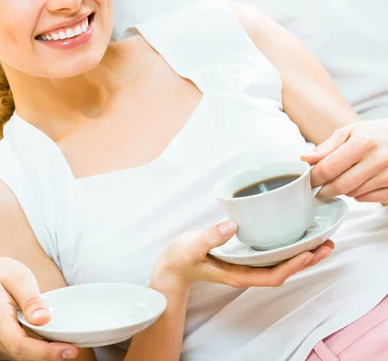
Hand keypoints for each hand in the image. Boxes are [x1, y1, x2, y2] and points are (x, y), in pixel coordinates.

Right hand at [0, 257, 77, 360]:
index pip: (21, 346)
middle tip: (72, 346)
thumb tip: (44, 319)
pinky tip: (47, 339)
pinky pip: (15, 351)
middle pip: (22, 355)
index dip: (47, 353)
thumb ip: (30, 299)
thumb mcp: (17, 277)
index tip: (69, 350)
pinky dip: (33, 348)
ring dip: (41, 352)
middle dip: (49, 354)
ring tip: (63, 341)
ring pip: (19, 356)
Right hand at [152, 221, 333, 290]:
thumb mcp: (192, 247)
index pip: (272, 275)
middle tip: (327, 244)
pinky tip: (295, 236)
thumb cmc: (182, 257)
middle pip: (284, 271)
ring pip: (281, 264)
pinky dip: (287, 248)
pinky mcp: (245, 257)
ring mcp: (247, 266)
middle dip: (307, 260)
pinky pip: (272, 256)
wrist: (173, 267)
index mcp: (237, 275)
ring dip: (302, 254)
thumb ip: (210, 237)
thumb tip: (232, 226)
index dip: (293, 266)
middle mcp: (247, 273)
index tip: (309, 252)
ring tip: (321, 241)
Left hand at [302, 119, 387, 202]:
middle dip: (325, 190)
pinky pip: (368, 199)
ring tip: (344, 178)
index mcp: (363, 142)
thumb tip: (306, 159)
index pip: (329, 168)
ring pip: (354, 194)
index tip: (307, 180)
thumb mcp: (351, 132)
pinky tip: (360, 182)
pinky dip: (358, 194)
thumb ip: (327, 146)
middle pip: (340, 186)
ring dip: (343, 190)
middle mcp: (378, 159)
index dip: (314, 177)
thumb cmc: (375, 134)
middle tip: (319, 188)